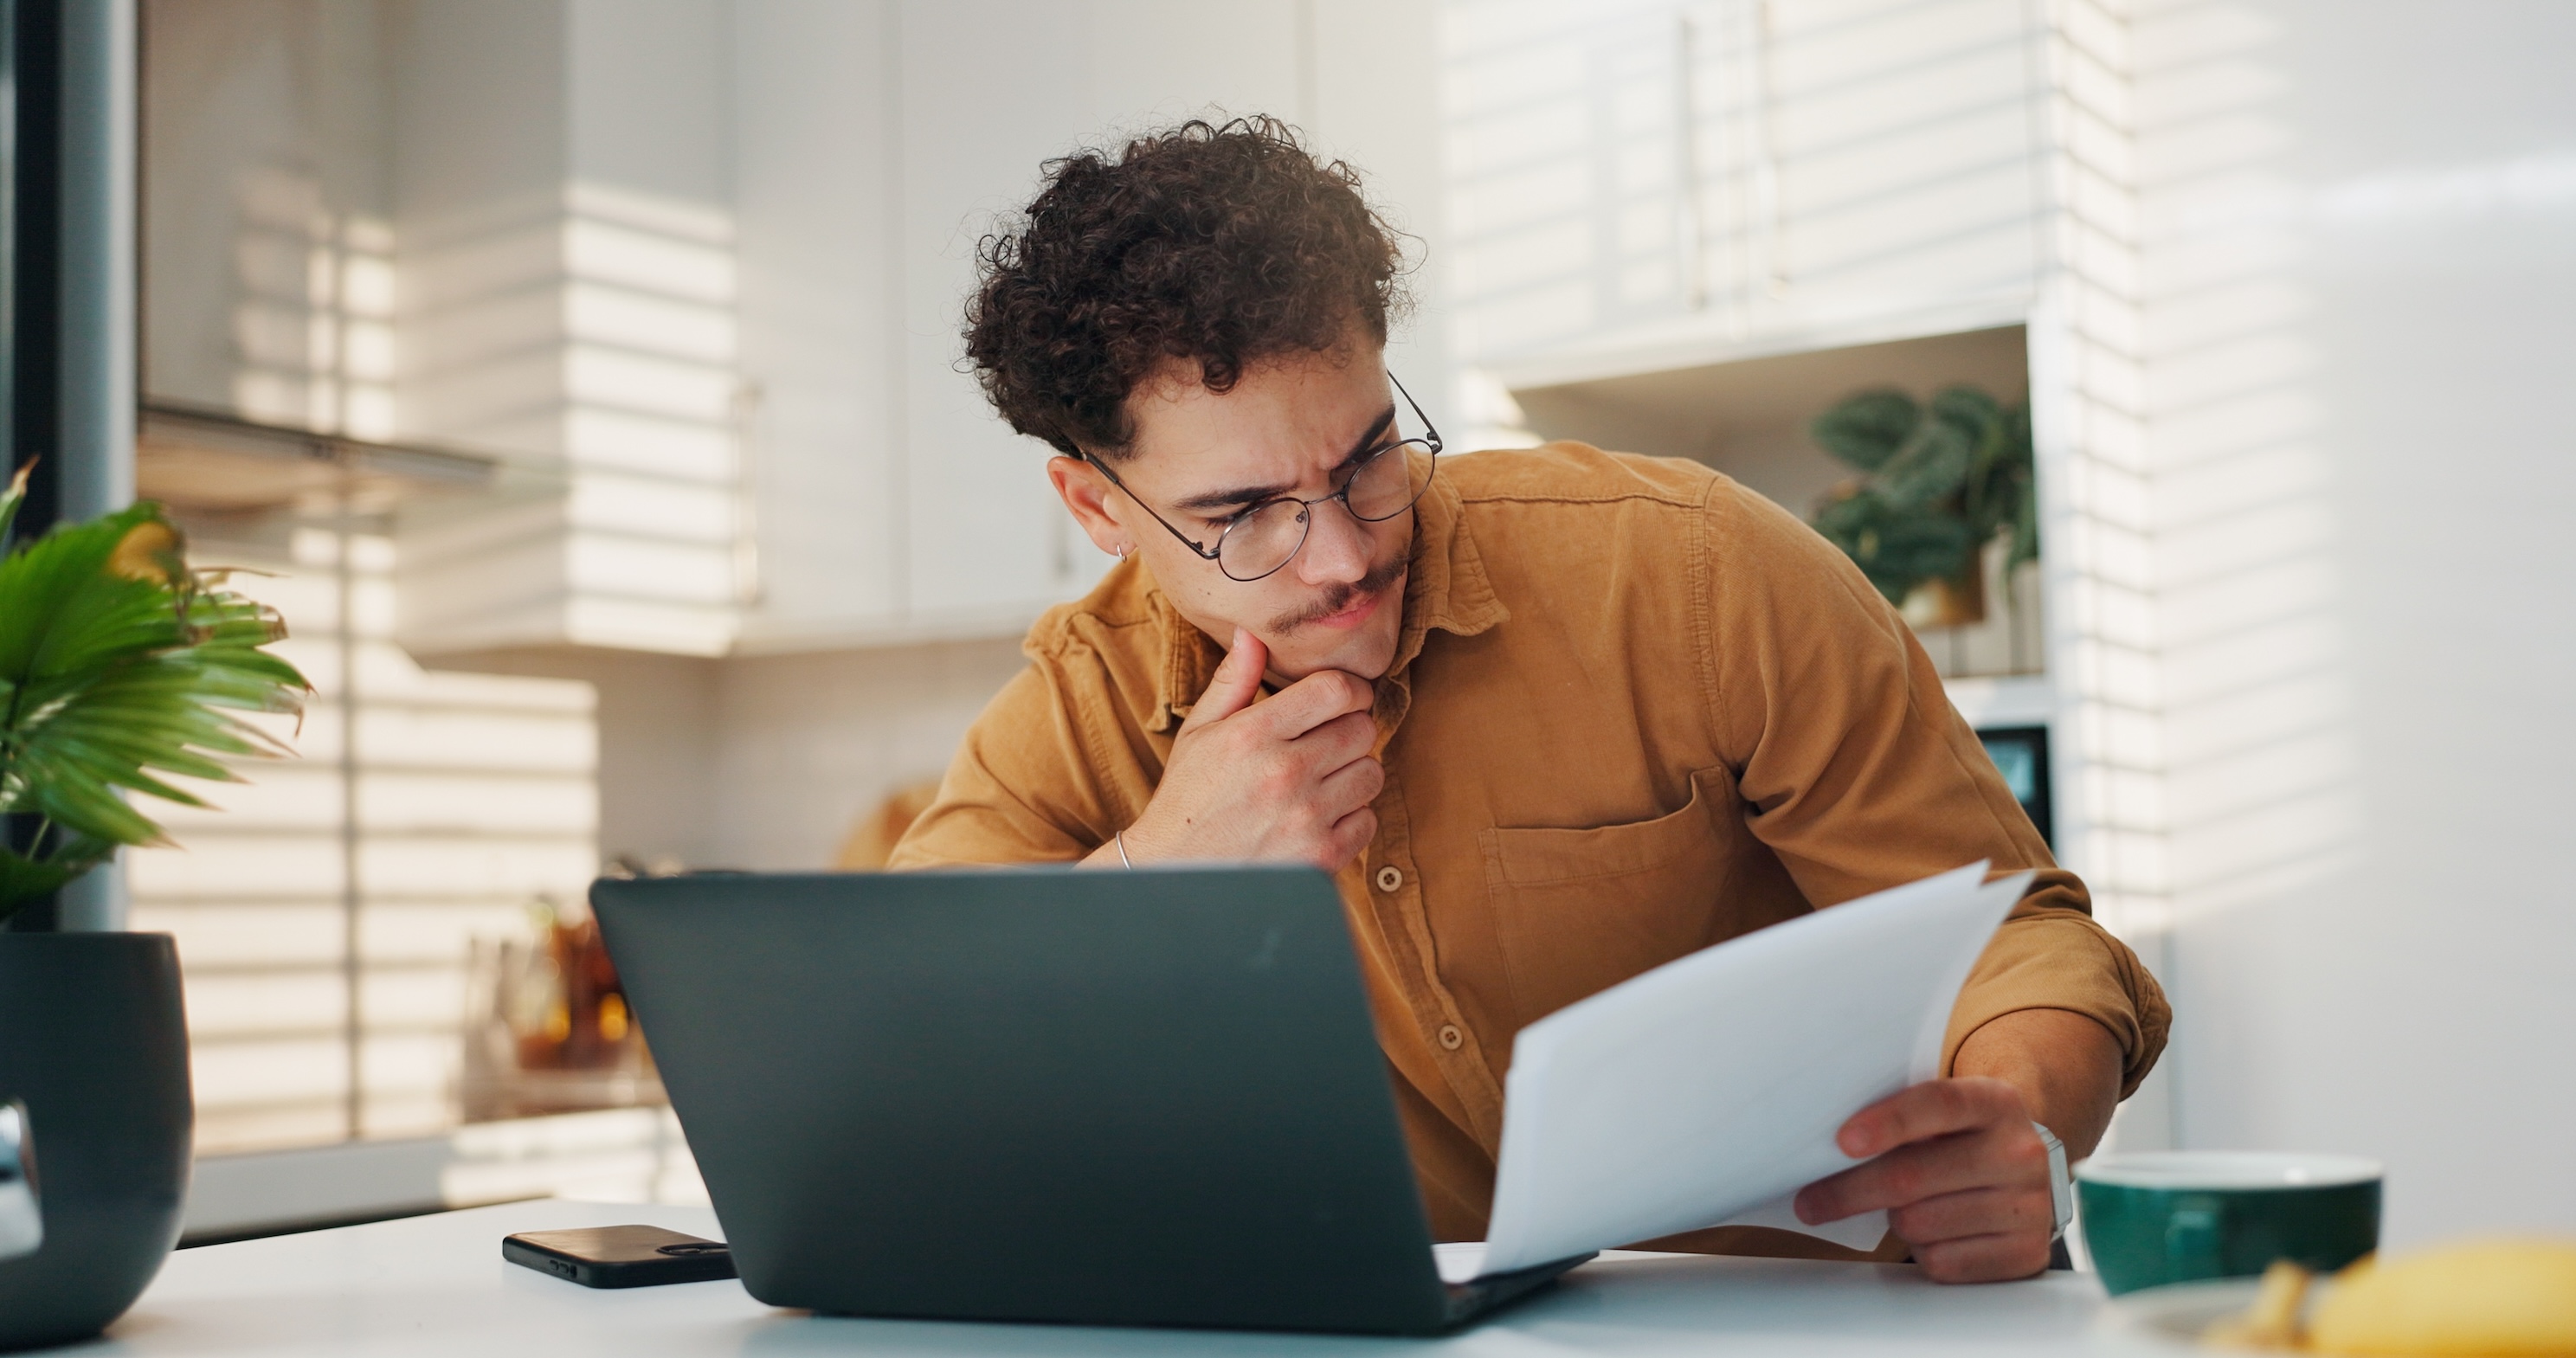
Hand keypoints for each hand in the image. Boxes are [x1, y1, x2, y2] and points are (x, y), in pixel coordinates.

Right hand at [1120, 628, 1381, 869]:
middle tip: (1327, 742)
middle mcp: (1284, 773)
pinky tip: (1321, 816)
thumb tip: (1252, 633)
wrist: (1176, 874)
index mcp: (1253, 734)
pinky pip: (1368, 821)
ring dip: (1354, 773)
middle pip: (1362, 728)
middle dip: (1350, 729)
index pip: (1335, 690)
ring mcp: (1306, 817)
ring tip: (1322, 780)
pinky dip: (1352, 818)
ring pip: (1372, 772)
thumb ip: (1231, 681)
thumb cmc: (1189, 797)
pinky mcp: (1321, 856)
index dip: (1350, 689)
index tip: (1344, 699)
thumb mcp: (1199, 732)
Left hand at [1792, 1077, 2055, 1282]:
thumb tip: (1823, 1144)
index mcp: (1995, 1102)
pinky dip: (1922, 1254)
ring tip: (1903, 1208)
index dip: (1888, 1122)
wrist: (2021, 1180)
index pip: (1939, 1104)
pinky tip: (1934, 1234)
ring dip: (1893, 1222)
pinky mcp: (2026, 1254)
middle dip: (1849, 1191)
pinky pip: (1942, 1263)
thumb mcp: (1943, 1115)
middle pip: (1912, 1176)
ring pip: (1919, 1223)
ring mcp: (2029, 1206)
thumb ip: (1898, 1115)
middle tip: (1809, 1202)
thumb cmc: (1959, 1143)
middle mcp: (2020, 1151)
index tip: (1843, 1142)